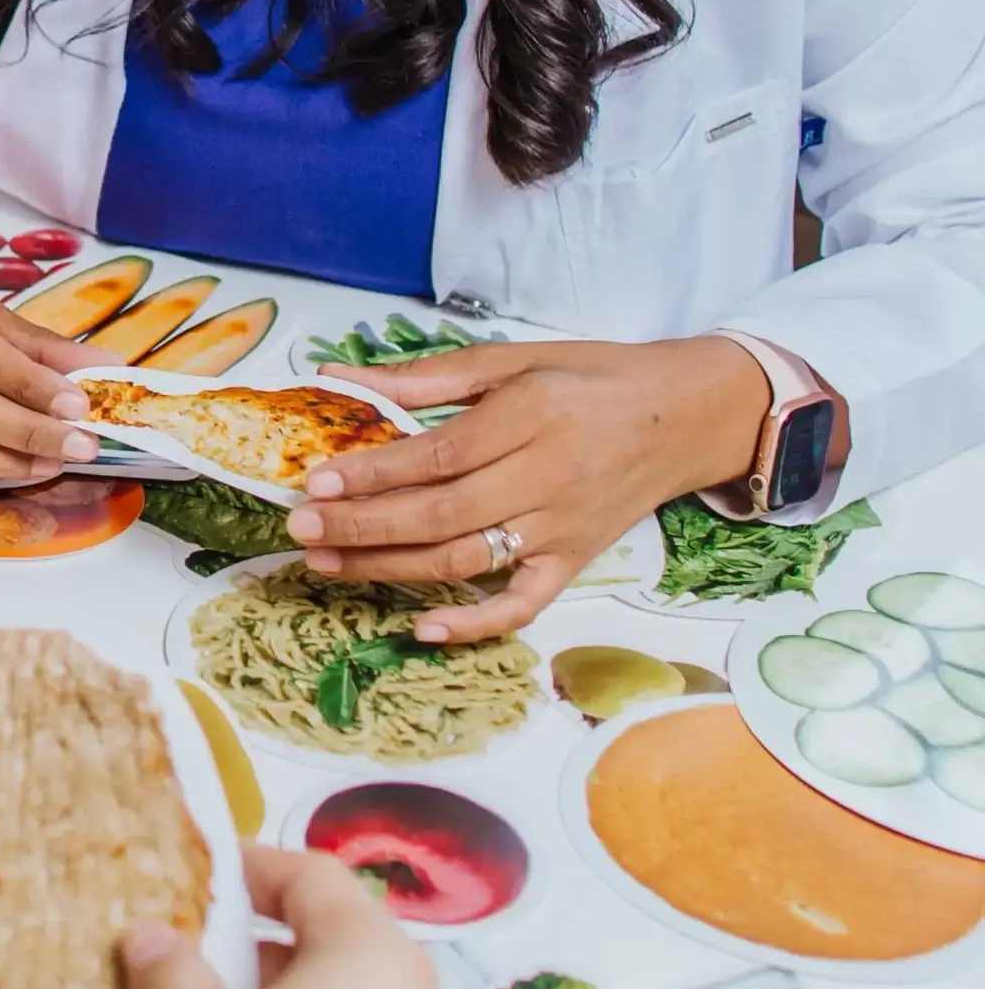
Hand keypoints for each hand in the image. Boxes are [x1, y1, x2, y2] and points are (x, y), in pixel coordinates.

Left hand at [287, 334, 773, 641]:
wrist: (686, 416)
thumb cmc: (591, 380)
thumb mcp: (512, 360)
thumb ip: (425, 377)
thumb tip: (341, 378)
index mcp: (530, 417)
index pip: (438, 456)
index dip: (373, 474)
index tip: (317, 480)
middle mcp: (546, 478)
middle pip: (441, 515)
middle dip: (362, 525)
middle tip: (302, 529)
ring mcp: (562, 528)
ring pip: (465, 560)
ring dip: (390, 568)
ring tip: (328, 563)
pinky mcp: (575, 562)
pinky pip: (524, 604)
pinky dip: (475, 623)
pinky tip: (422, 628)